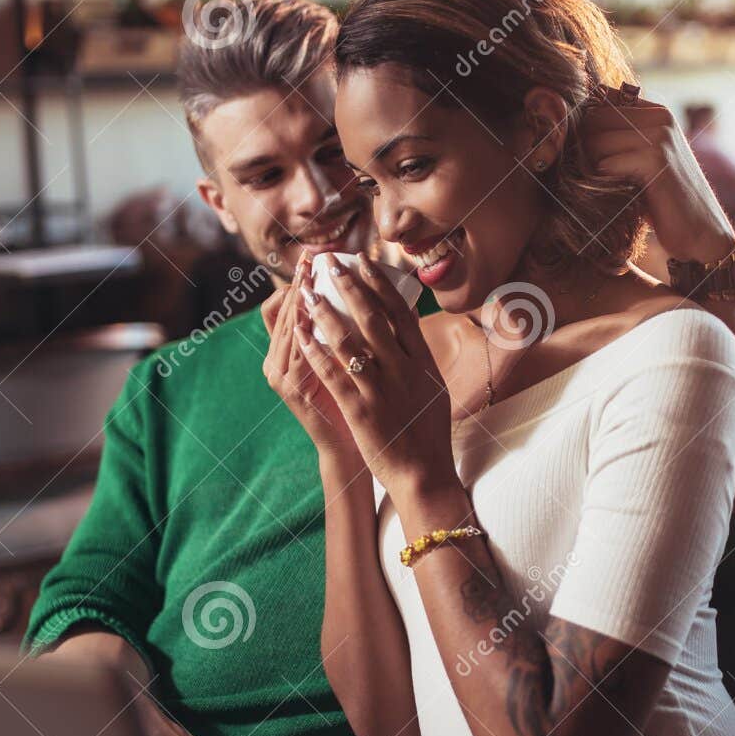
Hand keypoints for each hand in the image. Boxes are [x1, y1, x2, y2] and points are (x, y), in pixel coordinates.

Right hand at [262, 260, 360, 465]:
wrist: (351, 448)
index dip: (298, 279)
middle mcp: (277, 359)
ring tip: (315, 277)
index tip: (315, 256)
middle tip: (312, 257)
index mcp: (289, 351)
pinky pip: (298, 352)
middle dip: (299, 282)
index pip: (286, 305)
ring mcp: (281, 375)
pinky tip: (317, 313)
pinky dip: (306, 331)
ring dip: (300, 300)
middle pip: (283, 310)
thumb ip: (349, 333)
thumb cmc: (355, 403)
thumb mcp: (348, 362)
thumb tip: (379, 296)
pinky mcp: (292, 389)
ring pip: (287, 326)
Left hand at [292, 253, 459, 500]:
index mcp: (423, 363)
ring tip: (308, 291)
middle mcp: (404, 371)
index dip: (381, 284)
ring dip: (326, 312)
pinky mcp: (361, 411)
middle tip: (330, 263)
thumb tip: (408, 327)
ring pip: (350, 342)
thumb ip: (419, 358)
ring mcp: (382, 390)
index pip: (402, 313)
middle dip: (350, 286)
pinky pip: (333, 374)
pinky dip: (315, 350)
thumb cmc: (429, 434)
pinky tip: (301, 333)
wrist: (425, 474)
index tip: (365, 261)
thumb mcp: (434, 388)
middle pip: (375, 318)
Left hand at [583, 91, 734, 265]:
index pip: (600, 97)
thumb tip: (568, 126)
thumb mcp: (640, 162)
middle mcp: (659, 117)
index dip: (582, 124)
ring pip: (595, 142)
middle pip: (592, 119)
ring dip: (590, 169)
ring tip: (604, 189)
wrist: (701, 233)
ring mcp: (659, 136)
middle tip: (589, 177)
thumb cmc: (663, 202)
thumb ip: (617, 139)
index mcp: (655, 112)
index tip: (582, 153)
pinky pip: (606, 164)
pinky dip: (603, 184)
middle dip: (581, 149)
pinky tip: (616, 197)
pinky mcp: (656, 160)